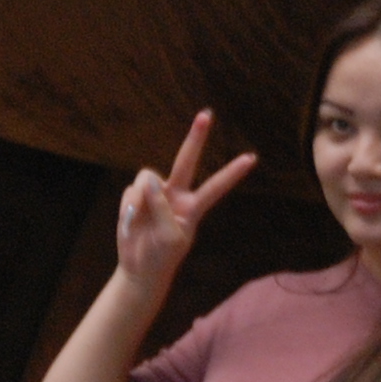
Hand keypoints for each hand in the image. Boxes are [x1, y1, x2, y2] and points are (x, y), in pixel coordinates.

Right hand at [114, 111, 255, 292]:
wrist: (139, 267)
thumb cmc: (162, 255)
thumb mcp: (170, 236)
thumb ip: (161, 207)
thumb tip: (149, 179)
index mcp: (193, 207)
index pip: (216, 186)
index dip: (232, 173)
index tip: (252, 158)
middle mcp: (176, 194)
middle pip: (186, 161)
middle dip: (196, 138)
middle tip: (207, 114)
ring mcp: (155, 193)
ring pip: (147, 178)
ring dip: (141, 197)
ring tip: (138, 217)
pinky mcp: (135, 196)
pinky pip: (131, 192)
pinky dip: (128, 207)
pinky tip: (130, 220)